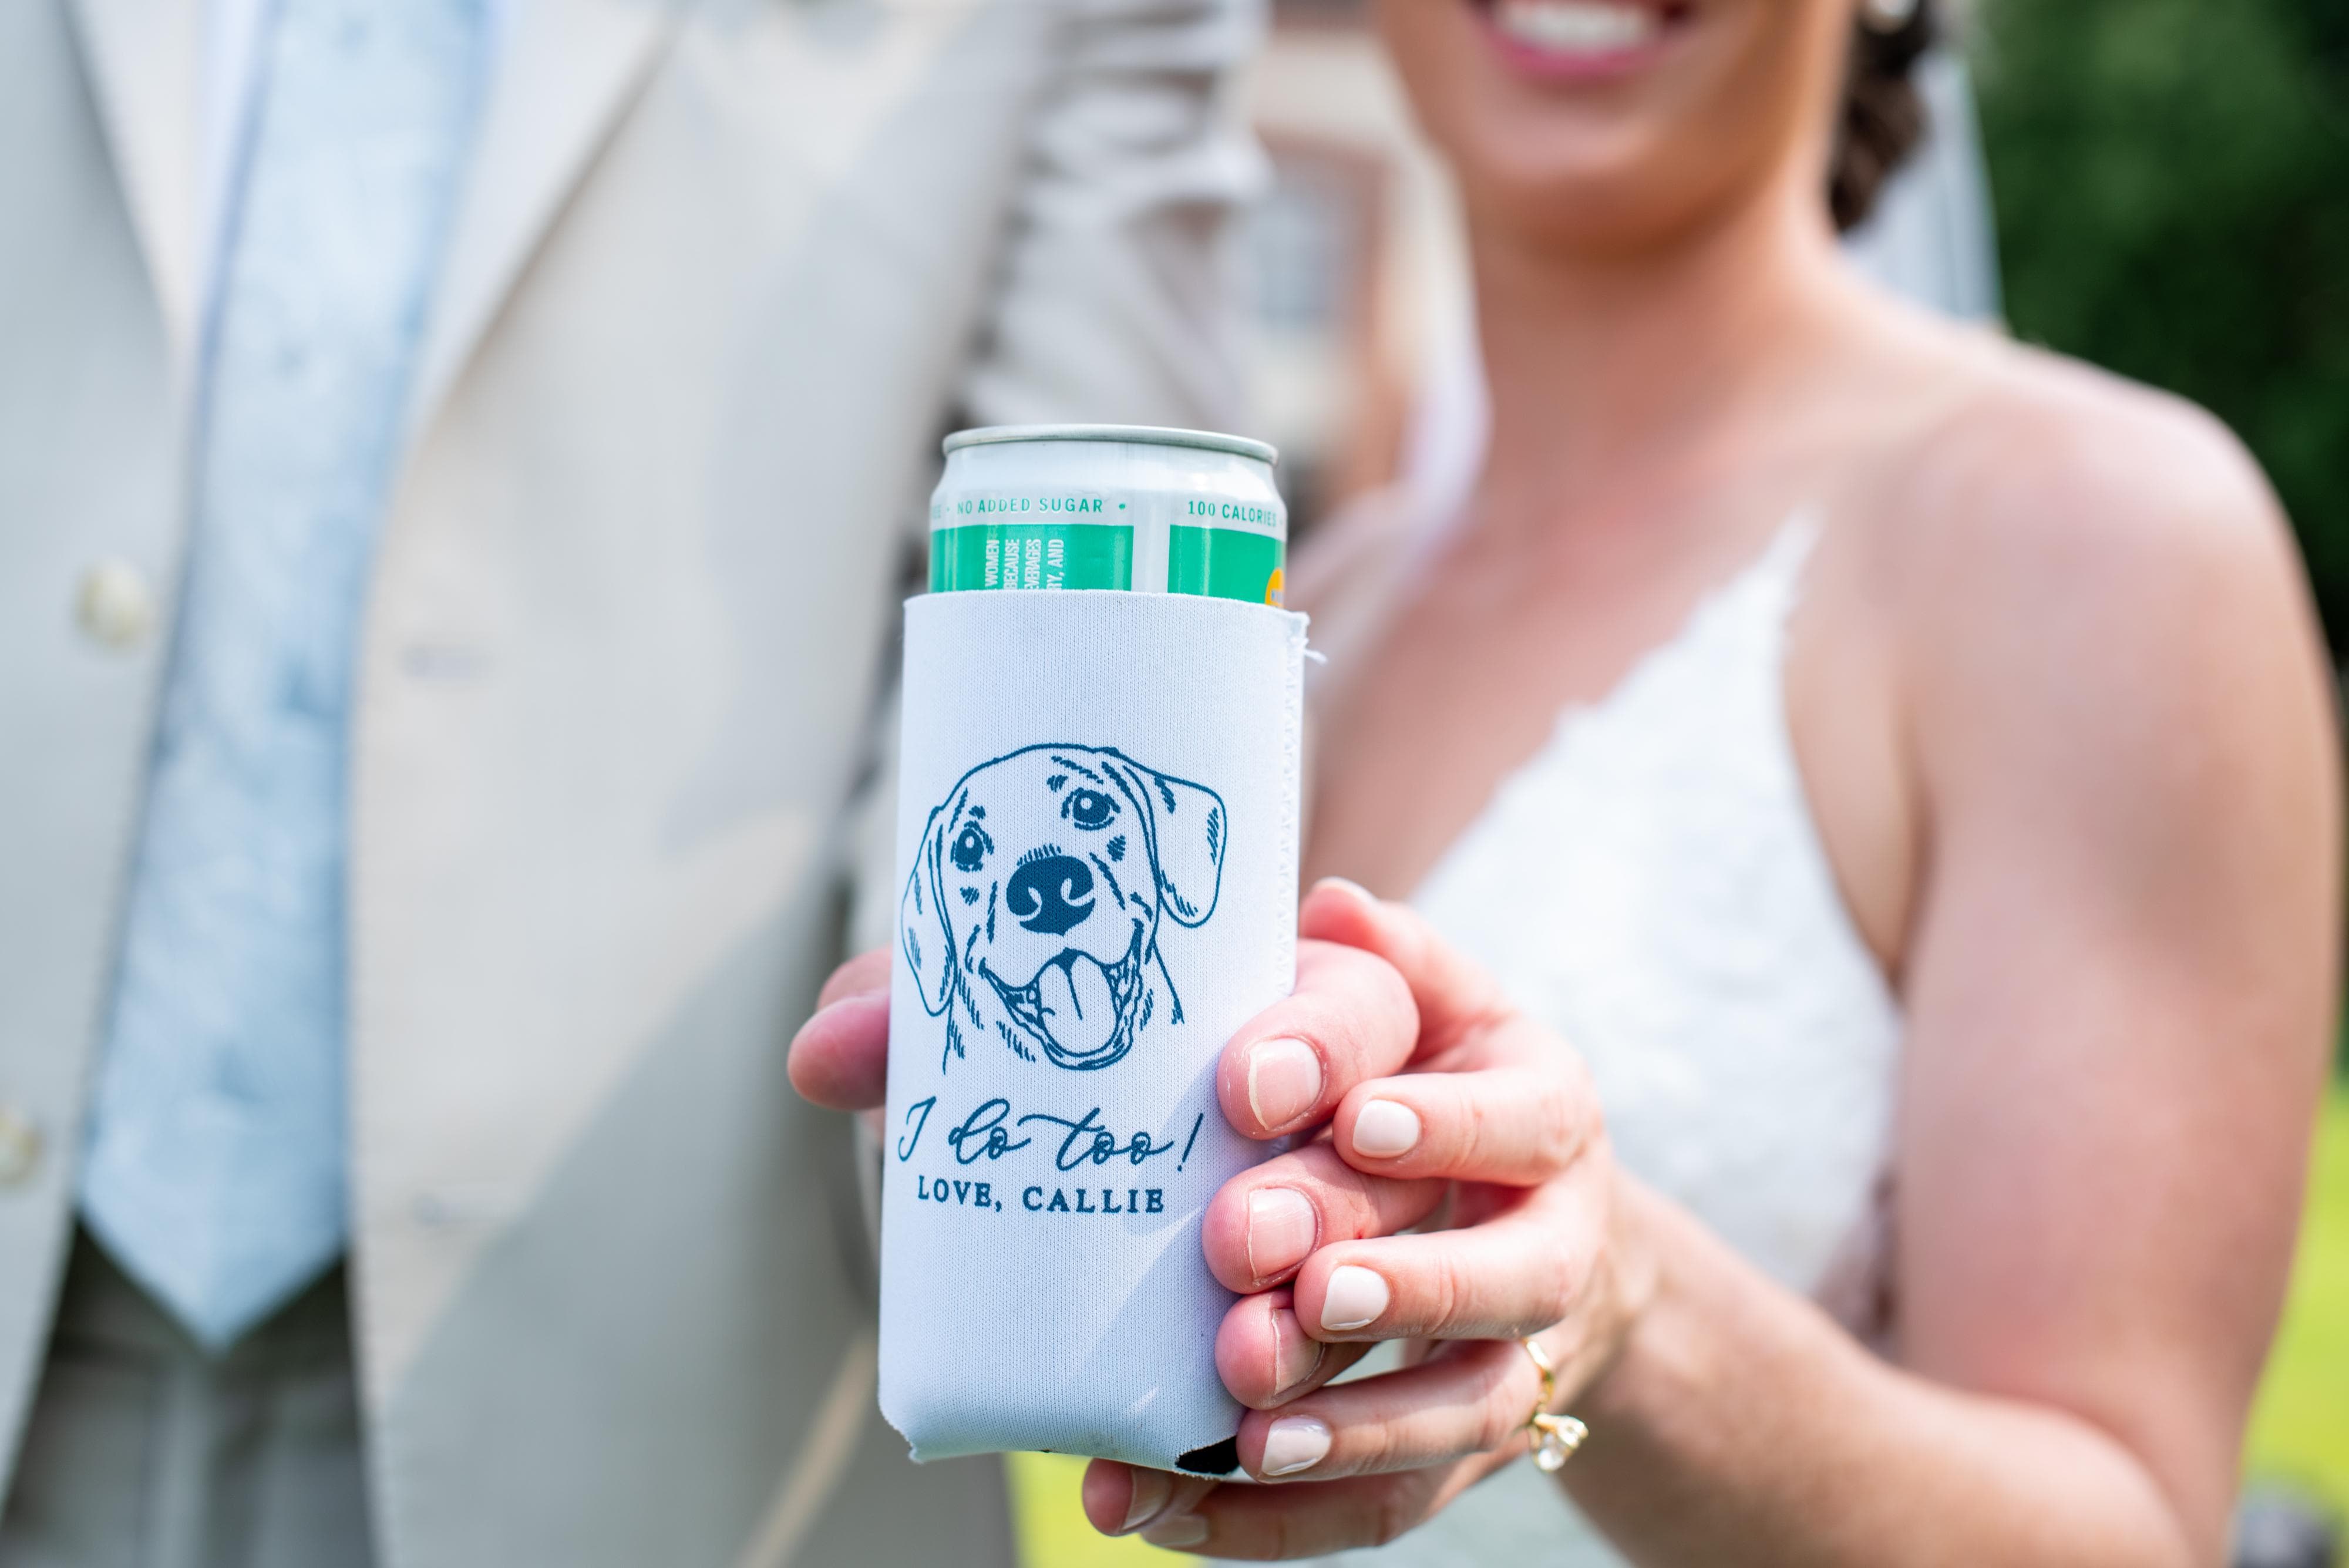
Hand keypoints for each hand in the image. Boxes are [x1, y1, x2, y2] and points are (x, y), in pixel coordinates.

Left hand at [1083, 879, 1653, 1557]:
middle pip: (1495, 1276)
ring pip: (1458, 1406)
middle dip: (1388, 1283)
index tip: (1352, 1119)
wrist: (1533, 1217)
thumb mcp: (1419, 1005)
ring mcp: (1515, 1357)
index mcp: (1546, 1109)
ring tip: (1244, 1427)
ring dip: (1349, 1424)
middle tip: (1280, 1278)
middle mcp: (1554, 1238)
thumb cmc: (1429, 1079)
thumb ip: (1375, 970)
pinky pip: (1385, 1505)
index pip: (1509, 1117)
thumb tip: (1334, 904)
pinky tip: (1163, 1510)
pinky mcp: (1455, 1451)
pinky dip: (1274, 1523)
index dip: (1437, 1123)